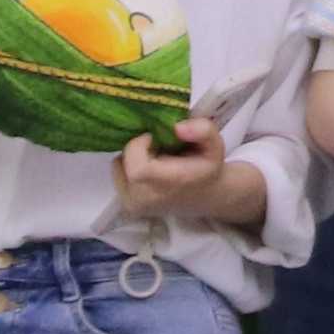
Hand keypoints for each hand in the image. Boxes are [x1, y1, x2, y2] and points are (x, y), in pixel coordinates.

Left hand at [115, 112, 263, 229]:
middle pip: (125, 160)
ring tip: (157, 159)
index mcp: (166, 184)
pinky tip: (150, 169)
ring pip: (118, 164)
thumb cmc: (207, 168)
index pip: (136, 163)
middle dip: (139, 147)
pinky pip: (118, 174)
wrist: (205, 196)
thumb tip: (177, 128)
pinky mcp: (126, 205)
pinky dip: (130, 166)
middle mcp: (144, 198)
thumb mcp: (215, 145)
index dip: (141, 143)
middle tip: (160, 148)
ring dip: (134, 156)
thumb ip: (203, 130)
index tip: (157, 138)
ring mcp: (132, 204)